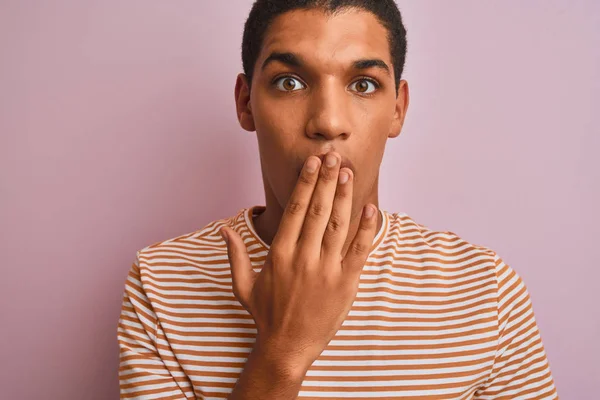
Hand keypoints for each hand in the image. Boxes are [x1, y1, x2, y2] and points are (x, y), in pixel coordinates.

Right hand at [220, 151, 378, 376]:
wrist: (287, 348)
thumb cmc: (265, 315)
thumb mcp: (242, 285)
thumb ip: (235, 254)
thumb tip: (224, 229)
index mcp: (279, 254)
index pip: (293, 210)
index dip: (305, 184)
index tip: (312, 163)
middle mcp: (302, 257)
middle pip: (317, 211)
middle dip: (326, 180)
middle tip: (333, 156)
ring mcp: (326, 270)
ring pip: (337, 225)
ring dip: (344, 196)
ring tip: (348, 172)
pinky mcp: (346, 283)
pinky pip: (358, 250)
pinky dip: (366, 228)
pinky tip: (371, 207)